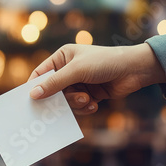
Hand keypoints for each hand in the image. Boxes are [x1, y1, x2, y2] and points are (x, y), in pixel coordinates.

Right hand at [28, 43, 165, 114]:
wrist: (134, 70)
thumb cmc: (104, 62)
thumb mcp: (76, 71)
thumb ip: (54, 83)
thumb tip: (33, 95)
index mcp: (62, 58)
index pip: (40, 74)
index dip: (35, 87)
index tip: (31, 101)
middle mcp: (68, 70)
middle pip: (53, 92)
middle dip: (62, 99)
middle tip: (71, 100)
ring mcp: (79, 83)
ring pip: (66, 102)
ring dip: (76, 103)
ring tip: (87, 99)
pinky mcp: (89, 94)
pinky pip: (78, 107)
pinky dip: (85, 107)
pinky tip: (94, 104)